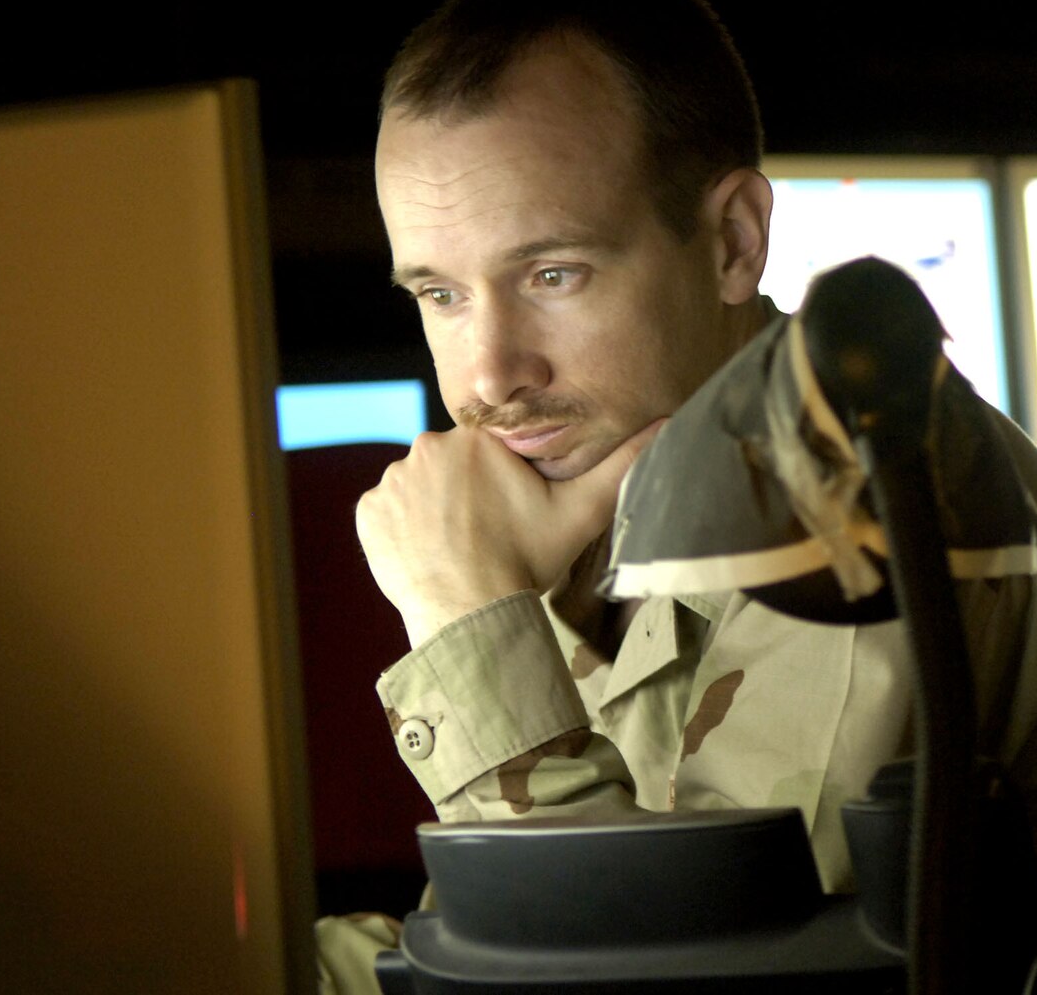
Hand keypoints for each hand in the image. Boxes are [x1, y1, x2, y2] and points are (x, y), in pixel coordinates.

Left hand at [356, 421, 661, 646]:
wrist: (468, 615)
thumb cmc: (527, 562)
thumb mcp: (582, 512)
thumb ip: (623, 464)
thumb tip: (669, 422)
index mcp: (478, 439)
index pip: (492, 451)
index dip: (505, 483)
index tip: (514, 515)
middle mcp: (426, 448)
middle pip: (454, 465)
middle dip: (470, 493)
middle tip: (491, 533)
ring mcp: (391, 481)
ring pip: (421, 486)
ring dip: (437, 509)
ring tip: (462, 546)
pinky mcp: (367, 512)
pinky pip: (389, 511)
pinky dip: (406, 528)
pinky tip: (431, 552)